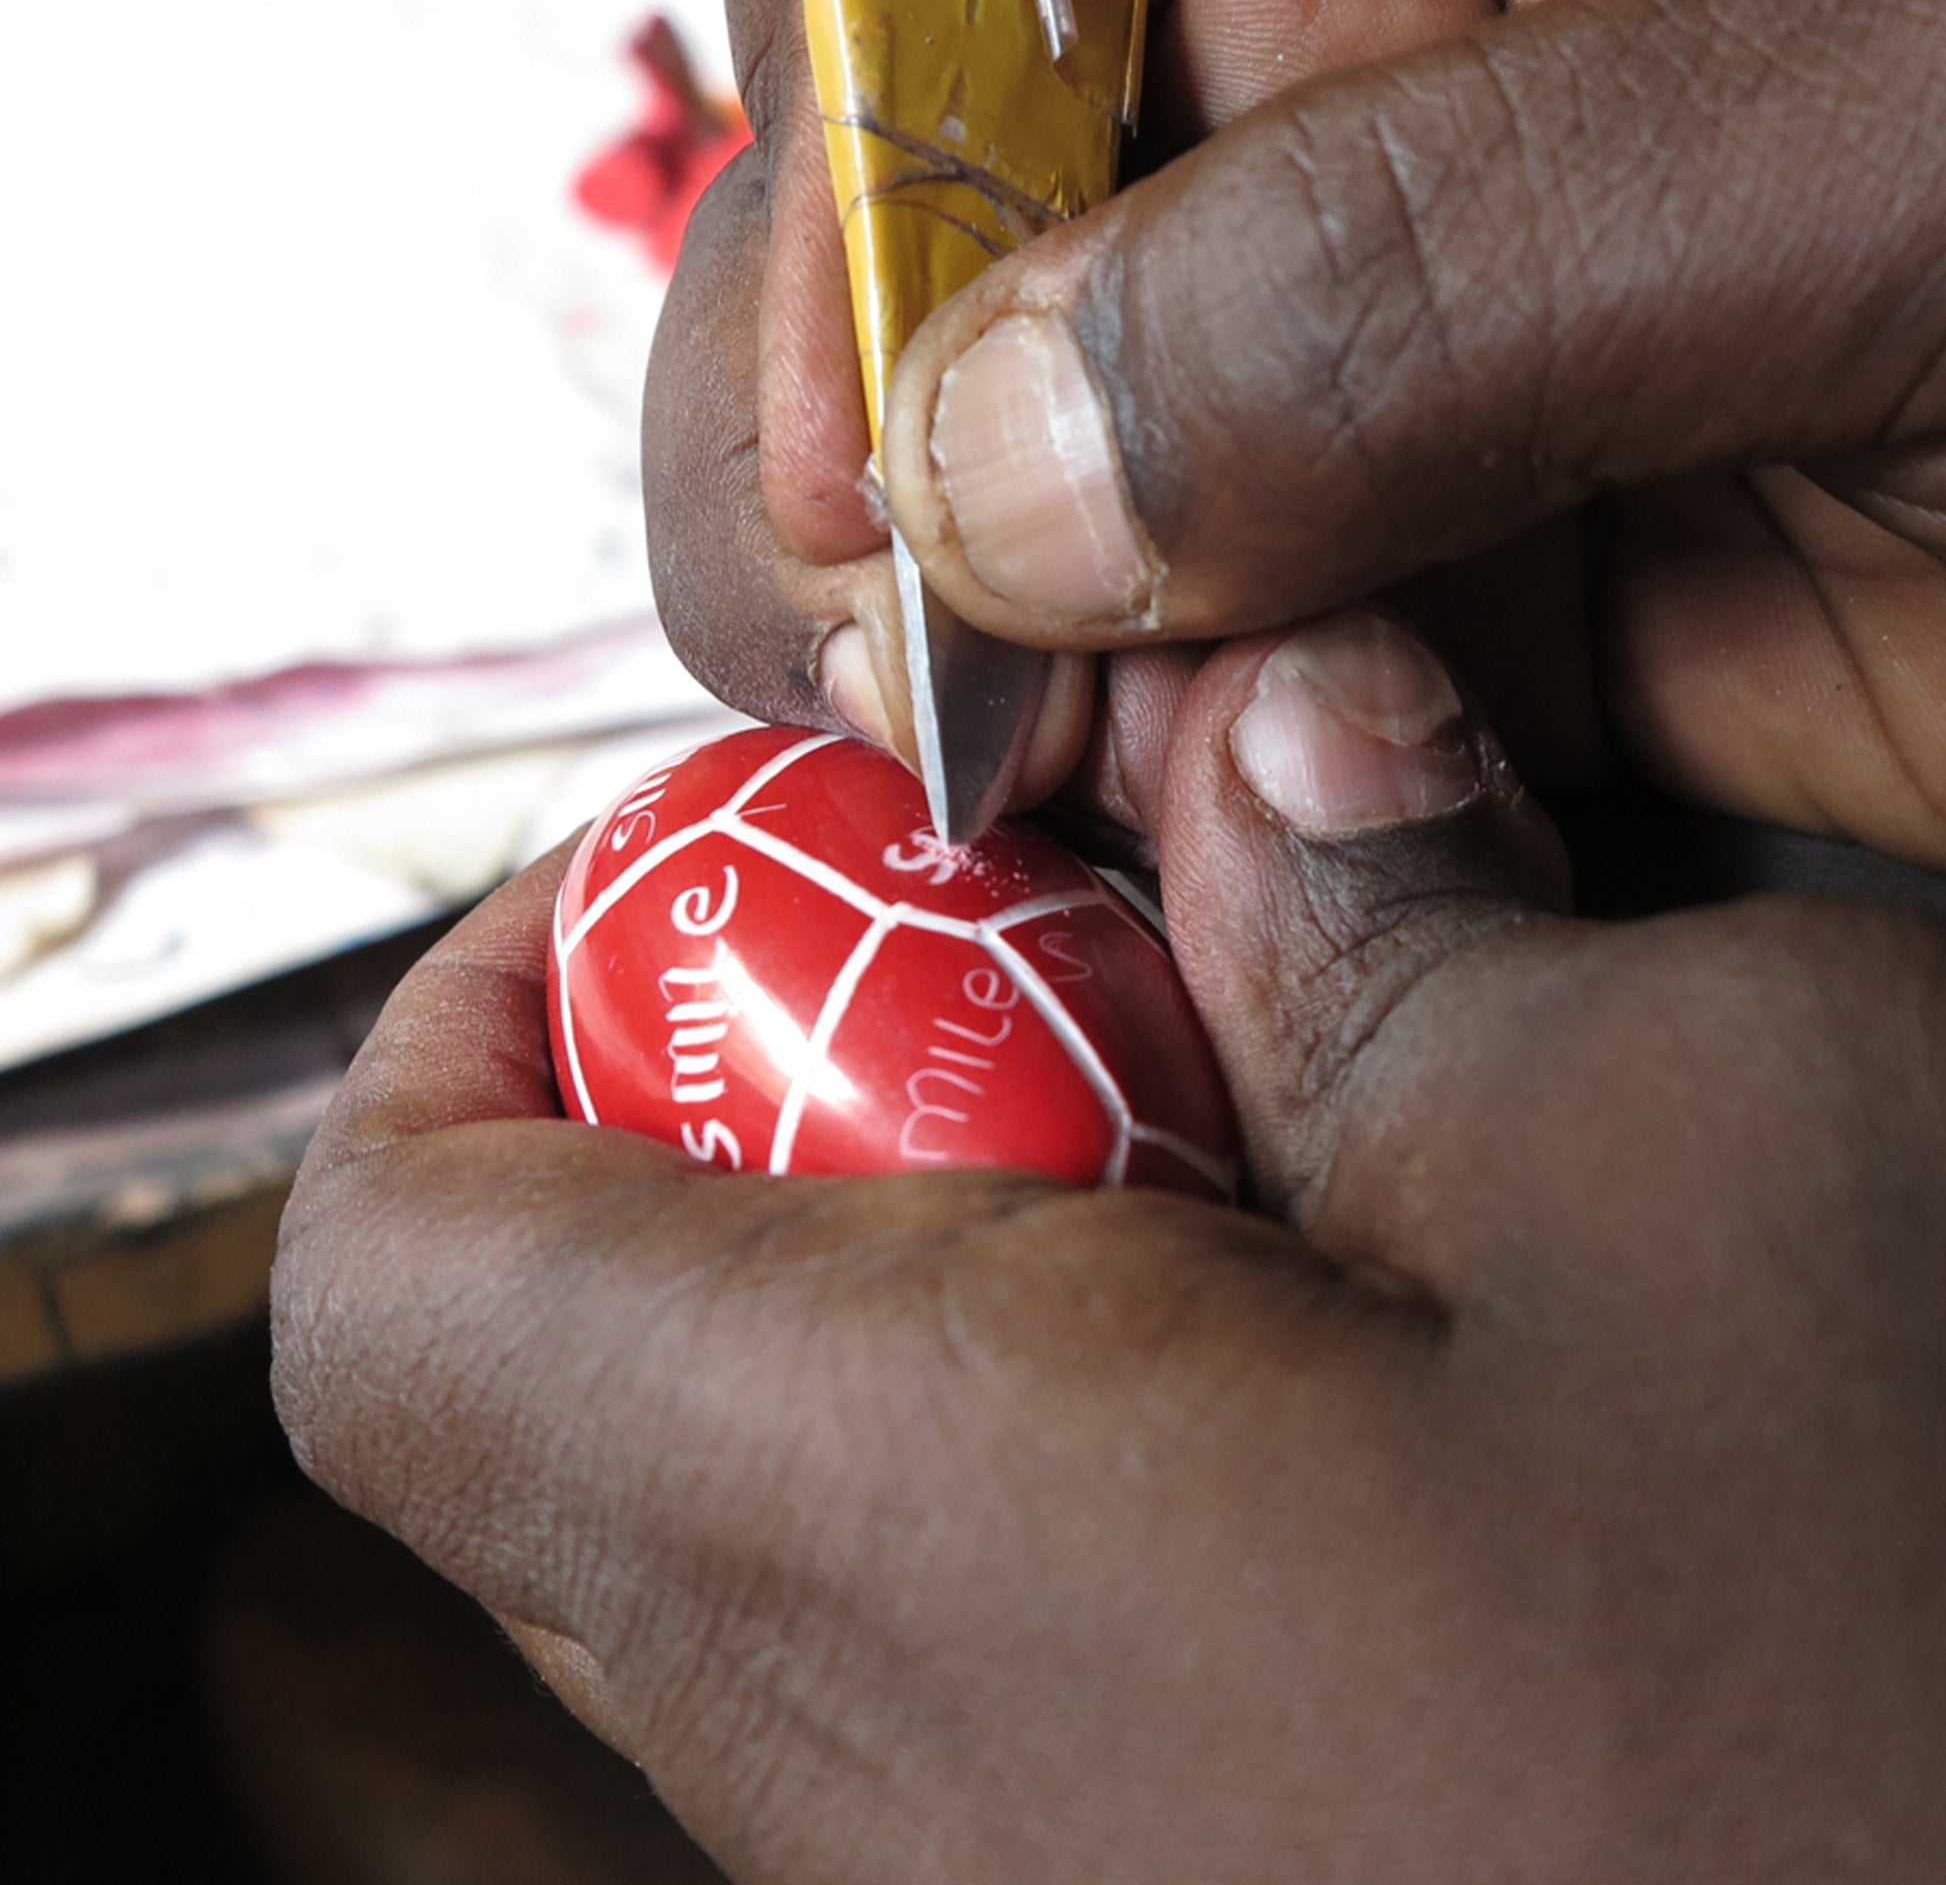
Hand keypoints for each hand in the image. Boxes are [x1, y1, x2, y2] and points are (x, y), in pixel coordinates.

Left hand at [274, 611, 1945, 1881]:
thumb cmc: (1909, 1703)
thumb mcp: (1692, 1141)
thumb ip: (1392, 905)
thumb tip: (1265, 753)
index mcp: (890, 1525)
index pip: (402, 1276)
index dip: (483, 1015)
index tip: (697, 873)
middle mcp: (850, 1764)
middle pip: (579, 1359)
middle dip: (771, 1085)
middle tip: (1024, 956)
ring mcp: (966, 1869)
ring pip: (766, 1482)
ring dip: (941, 1239)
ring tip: (1222, 1133)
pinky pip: (935, 1616)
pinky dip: (1050, 1415)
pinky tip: (1313, 1339)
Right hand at [650, 0, 1945, 863]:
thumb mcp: (1892, 146)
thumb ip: (1423, 269)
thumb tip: (993, 465)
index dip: (838, 181)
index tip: (862, 468)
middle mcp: (1326, 106)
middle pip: (906, 257)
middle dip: (869, 486)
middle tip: (950, 702)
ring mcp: (1354, 370)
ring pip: (1015, 506)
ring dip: (1013, 679)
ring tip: (1108, 800)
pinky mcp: (1421, 587)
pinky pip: (1188, 689)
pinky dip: (1155, 791)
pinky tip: (1206, 844)